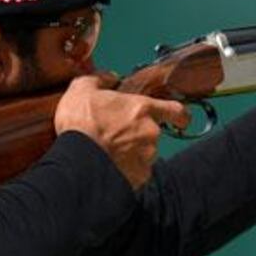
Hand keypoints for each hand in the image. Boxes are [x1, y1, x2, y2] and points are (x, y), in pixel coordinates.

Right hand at [54, 72, 190, 189]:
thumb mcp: (82, 89)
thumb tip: (109, 77)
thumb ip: (99, 79)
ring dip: (132, 153)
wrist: (75, 161)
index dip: (180, 115)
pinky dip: (126, 171)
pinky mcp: (138, 178)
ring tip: (108, 152)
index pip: (177, 111)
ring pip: (145, 154)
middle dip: (138, 135)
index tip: (179, 119)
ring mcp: (146, 157)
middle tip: (116, 135)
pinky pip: (136, 173)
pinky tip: (108, 167)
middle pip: (153, 134)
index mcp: (142, 109)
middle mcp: (150, 133)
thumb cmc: (80, 122)